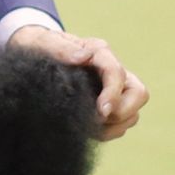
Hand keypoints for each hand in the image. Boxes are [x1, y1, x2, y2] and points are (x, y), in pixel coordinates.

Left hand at [6, 24, 147, 139]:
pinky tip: (87, 129)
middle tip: (97, 120)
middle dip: (122, 112)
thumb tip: (82, 58)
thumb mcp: (44, 43)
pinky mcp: (108, 104)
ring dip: (115, 125)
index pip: (117, 73)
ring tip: (89, 127)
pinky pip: (121, 124)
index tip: (101, 112)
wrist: (35, 52)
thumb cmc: (40, 46)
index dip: (113, 94)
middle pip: (138, 93)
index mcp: (98, 53)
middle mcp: (111, 70)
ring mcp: (112, 88)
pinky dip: (108, 131)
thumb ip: (61, 49)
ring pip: (133, 112)